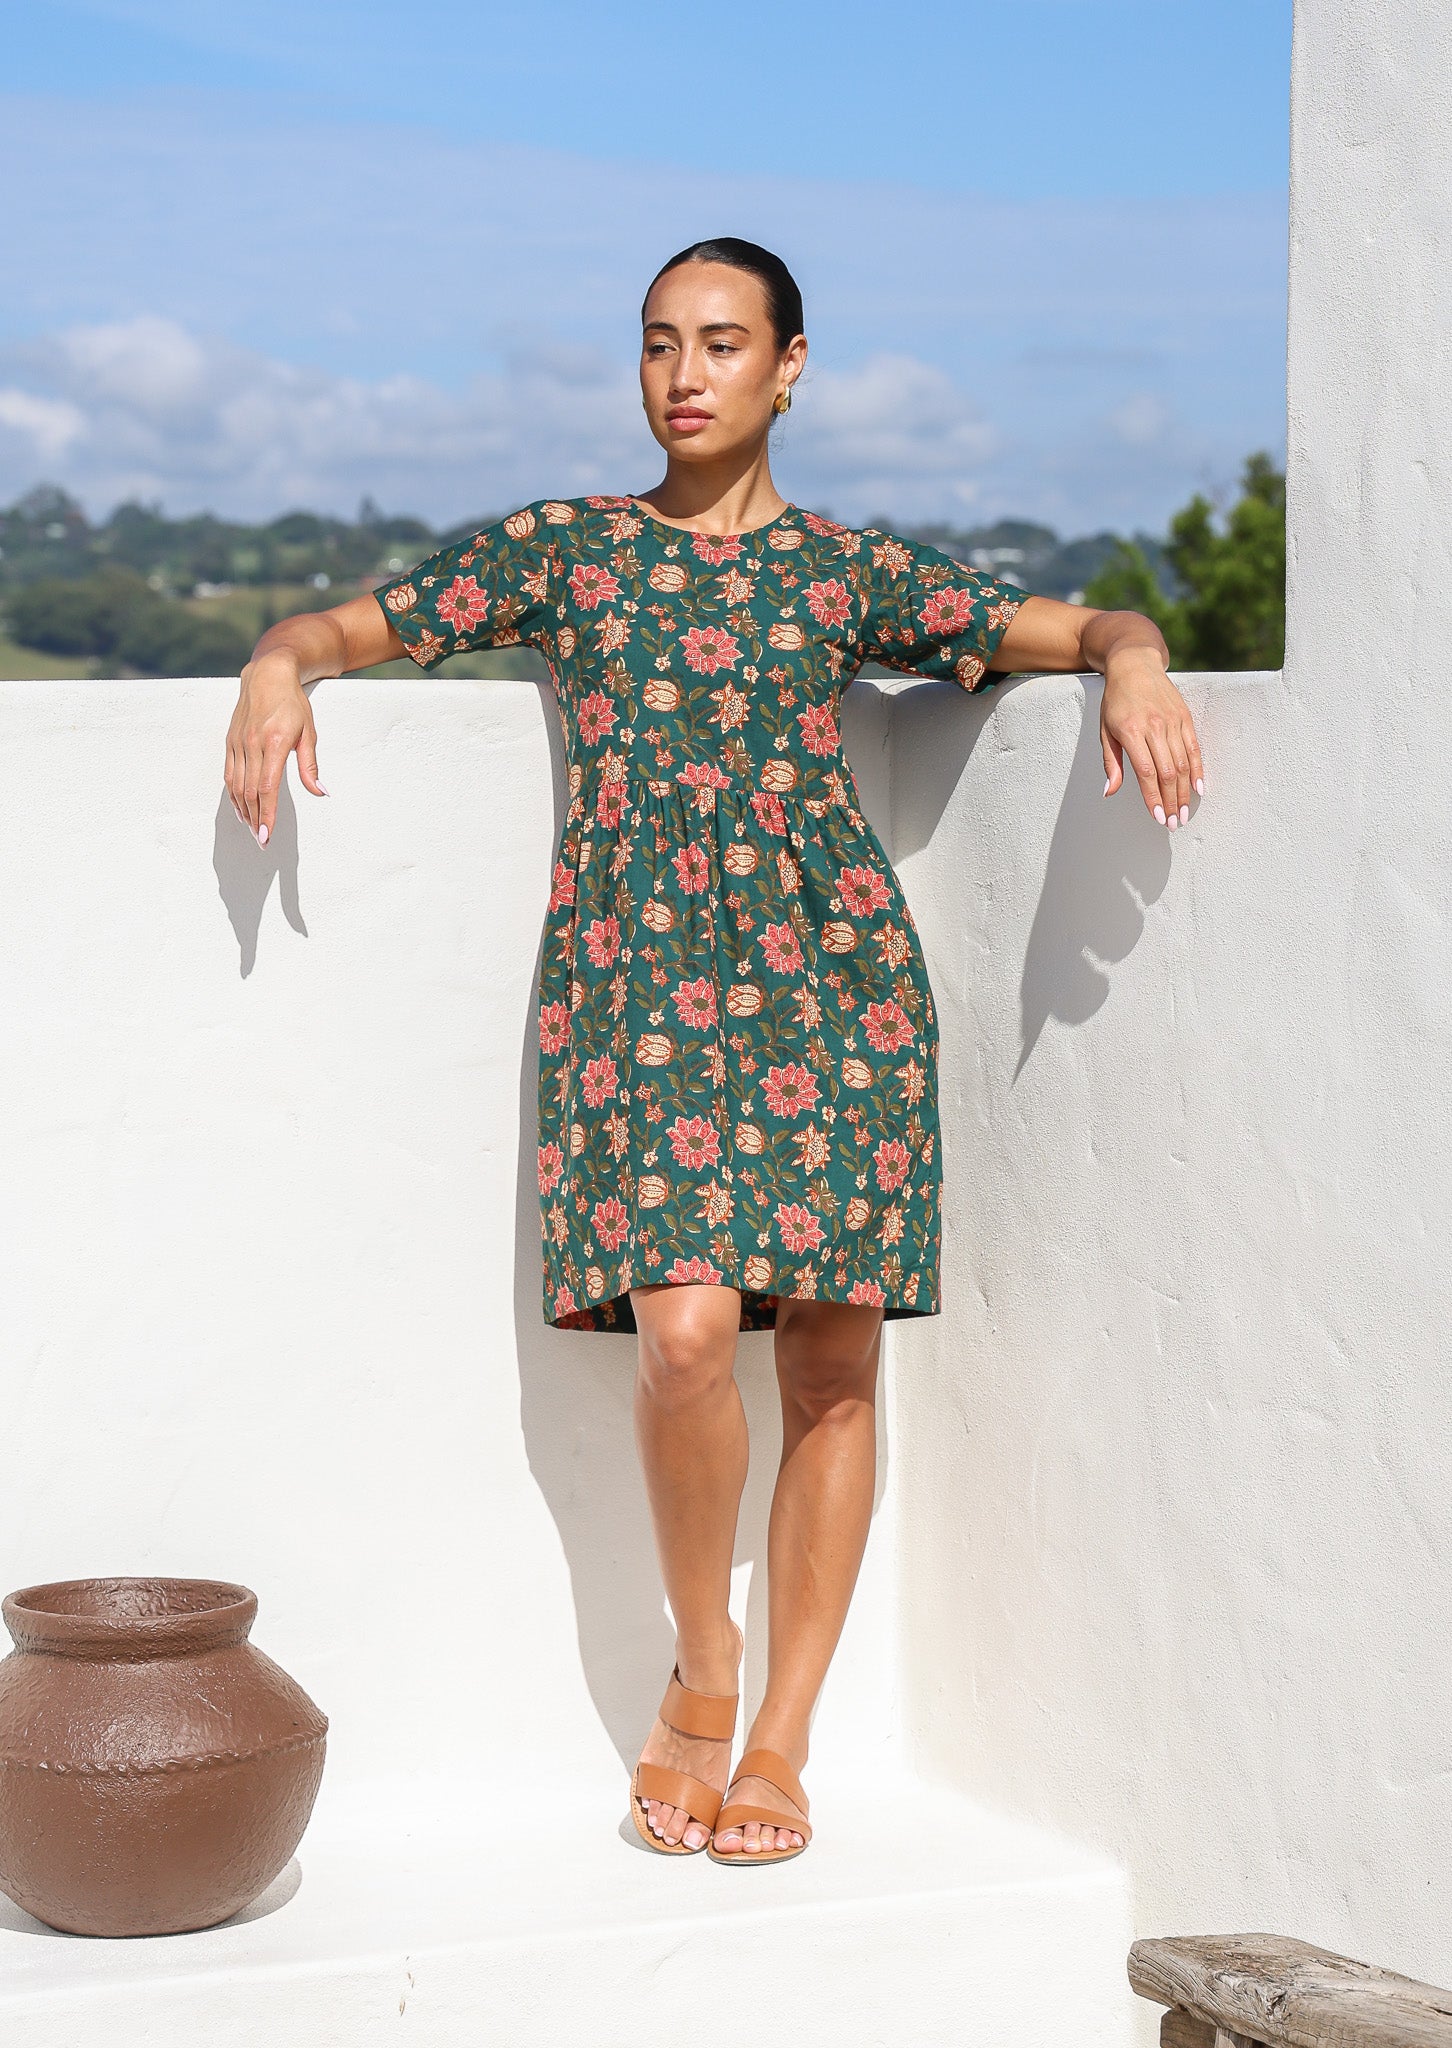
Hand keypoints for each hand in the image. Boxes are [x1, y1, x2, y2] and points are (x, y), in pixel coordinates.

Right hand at [224, 650, 326, 845]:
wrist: (266, 675)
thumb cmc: (293, 704)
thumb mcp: (309, 732)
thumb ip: (310, 766)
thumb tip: (320, 792)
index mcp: (275, 743)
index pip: (268, 787)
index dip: (266, 814)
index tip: (267, 834)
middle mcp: (253, 744)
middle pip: (251, 791)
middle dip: (255, 819)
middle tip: (261, 840)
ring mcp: (238, 743)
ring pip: (237, 785)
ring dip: (243, 810)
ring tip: (252, 829)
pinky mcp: (230, 742)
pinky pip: (229, 774)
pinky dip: (233, 794)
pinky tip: (240, 808)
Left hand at [1100, 649, 1204, 830]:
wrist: (1135, 664)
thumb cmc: (1115, 701)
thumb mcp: (1104, 730)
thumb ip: (1110, 763)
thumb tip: (1109, 792)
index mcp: (1131, 731)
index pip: (1146, 772)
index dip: (1153, 798)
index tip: (1158, 817)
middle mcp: (1154, 726)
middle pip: (1167, 772)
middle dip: (1171, 801)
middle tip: (1174, 823)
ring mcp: (1172, 721)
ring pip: (1183, 763)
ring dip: (1184, 792)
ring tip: (1184, 813)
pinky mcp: (1185, 717)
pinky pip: (1194, 748)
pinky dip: (1198, 770)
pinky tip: (1198, 789)